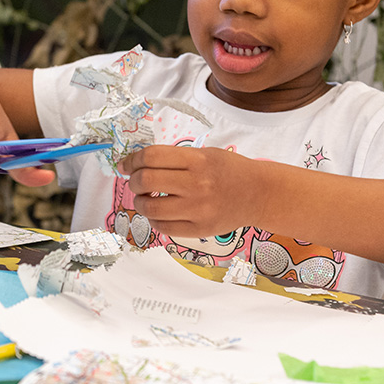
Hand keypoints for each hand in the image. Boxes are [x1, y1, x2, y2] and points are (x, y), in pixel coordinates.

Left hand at [118, 145, 256, 237]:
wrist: (259, 194)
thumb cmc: (229, 170)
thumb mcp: (205, 154)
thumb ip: (174, 159)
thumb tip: (137, 164)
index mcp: (197, 160)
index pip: (151, 157)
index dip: (132, 160)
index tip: (125, 164)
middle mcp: (197, 184)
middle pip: (146, 181)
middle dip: (133, 181)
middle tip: (135, 181)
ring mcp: (198, 209)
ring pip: (150, 208)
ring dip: (140, 202)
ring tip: (145, 198)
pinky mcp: (199, 229)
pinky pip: (163, 227)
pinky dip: (154, 219)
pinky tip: (158, 213)